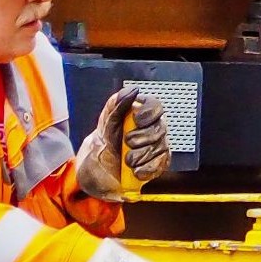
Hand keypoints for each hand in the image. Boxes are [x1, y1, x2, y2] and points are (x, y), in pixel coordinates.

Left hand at [75, 84, 170, 198]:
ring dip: (140, 156)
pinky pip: (161, 165)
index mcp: (140, 114)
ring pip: (159, 148)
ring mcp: (157, 146)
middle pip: (160, 128)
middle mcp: (152, 129)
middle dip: (141, 138)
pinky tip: (135, 170)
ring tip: (127, 160)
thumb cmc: (104, 144)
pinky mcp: (159, 163)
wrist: (99, 170)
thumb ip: (116, 104)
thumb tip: (131, 91)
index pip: (155, 106)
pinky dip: (146, 169)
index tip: (137, 120)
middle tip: (127, 143)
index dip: (149, 112)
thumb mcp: (104, 123)